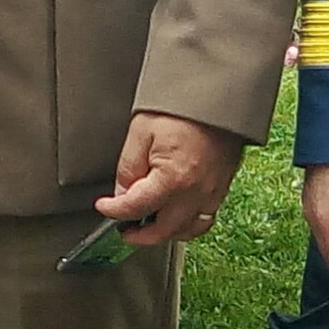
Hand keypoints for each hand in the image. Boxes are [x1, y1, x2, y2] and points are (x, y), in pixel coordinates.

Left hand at [98, 112, 238, 248]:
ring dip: (166, 233)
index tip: (105, 208)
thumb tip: (122, 191)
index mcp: (173, 179)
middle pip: (164, 230)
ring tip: (148, 225)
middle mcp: (196, 192)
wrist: (218, 93)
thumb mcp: (141, 132)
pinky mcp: (223, 186)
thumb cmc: (184, 106)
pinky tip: (176, 215)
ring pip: (189, 230)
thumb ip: (128, 167)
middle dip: (140, 235)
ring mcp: (213, 192)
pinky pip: (205, 218)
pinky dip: (188, 223)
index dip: (114, 211)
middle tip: (124, 229)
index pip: (136, 208)